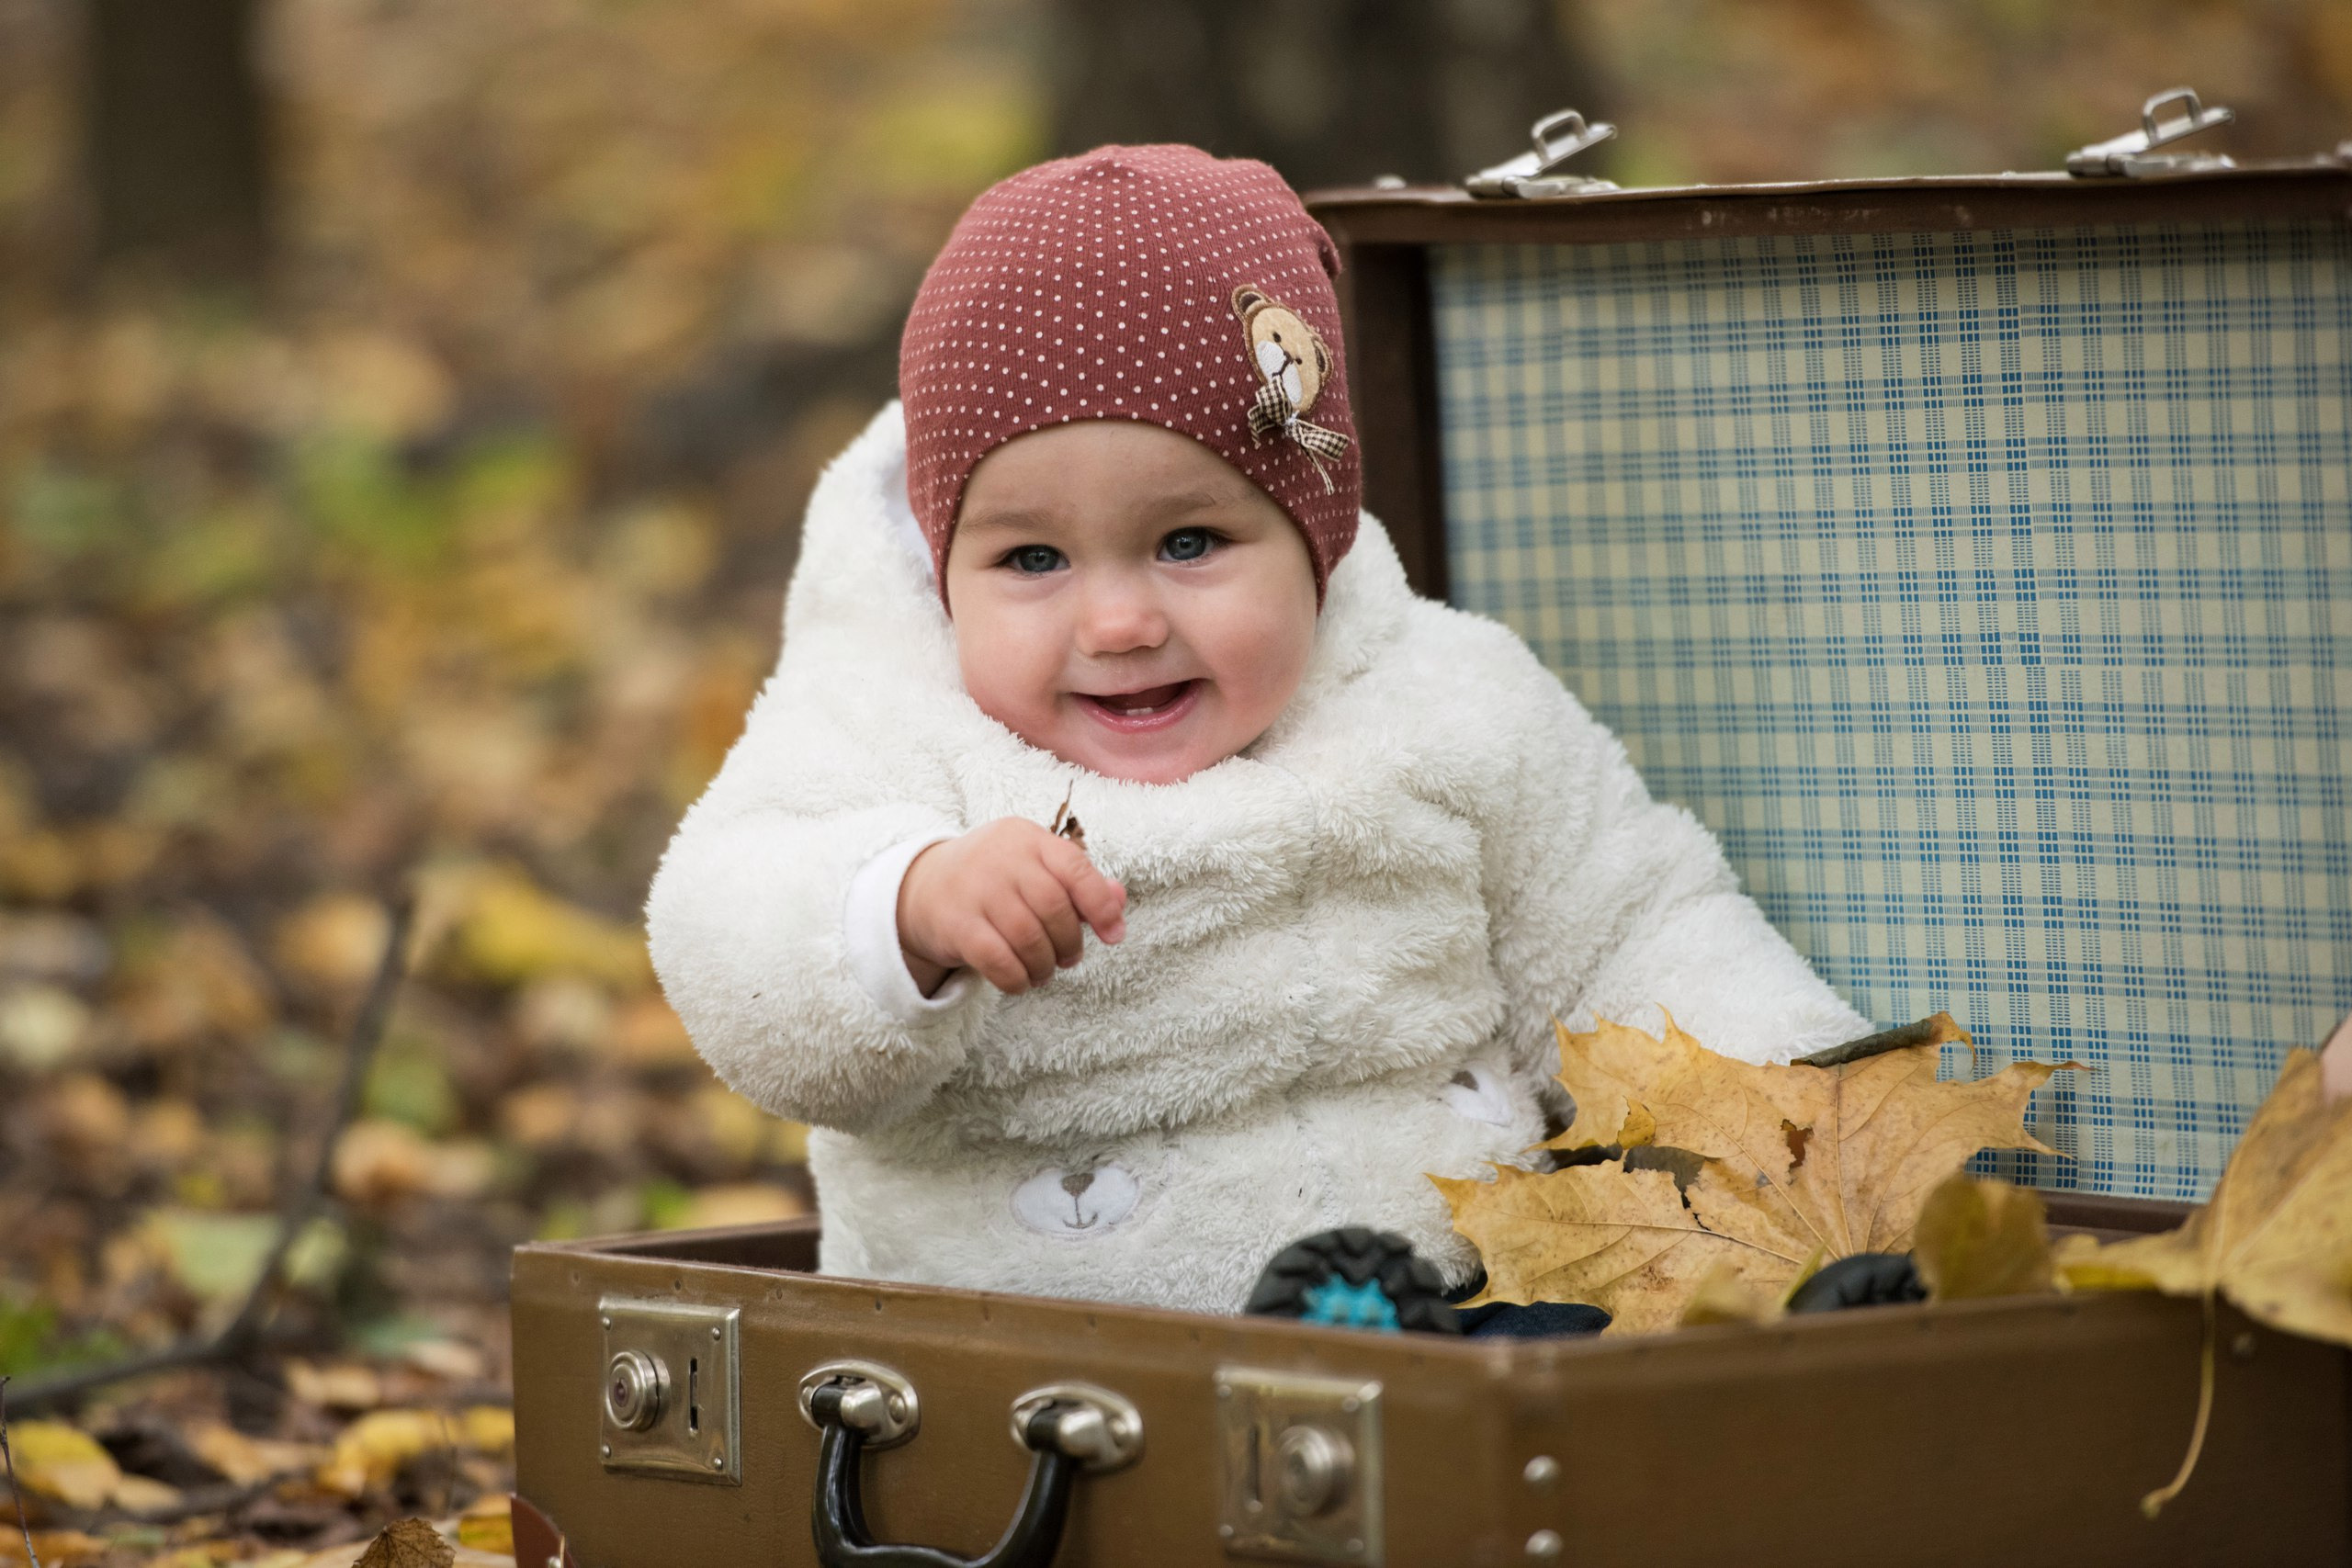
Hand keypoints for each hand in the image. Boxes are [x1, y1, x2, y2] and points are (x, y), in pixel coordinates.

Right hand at [897, 818, 1126, 995]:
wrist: (922, 886)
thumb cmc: (995, 879)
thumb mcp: (1035, 867)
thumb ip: (1079, 883)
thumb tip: (1119, 899)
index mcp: (1027, 838)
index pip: (1075, 867)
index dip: (1101, 905)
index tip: (1114, 935)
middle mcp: (1000, 858)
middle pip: (1054, 907)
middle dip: (1070, 942)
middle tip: (1069, 958)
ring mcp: (975, 890)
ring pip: (1028, 938)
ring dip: (1045, 965)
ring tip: (1044, 971)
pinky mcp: (955, 925)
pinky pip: (999, 961)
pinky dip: (1018, 979)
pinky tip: (1021, 981)